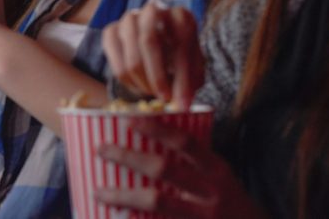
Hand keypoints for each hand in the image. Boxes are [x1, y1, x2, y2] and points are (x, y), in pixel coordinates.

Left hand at [95, 119, 266, 217]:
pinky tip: (117, 218)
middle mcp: (210, 192)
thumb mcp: (219, 177)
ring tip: (98, 192)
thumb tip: (148, 138)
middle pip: (163, 170)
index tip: (128, 119)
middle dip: (128, 157)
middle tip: (101, 149)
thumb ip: (192, 162)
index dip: (157, 129)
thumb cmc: (229, 202)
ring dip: (123, 196)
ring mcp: (202, 217)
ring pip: (156, 202)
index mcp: (216, 170)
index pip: (185, 142)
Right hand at [101, 4, 203, 109]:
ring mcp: (128, 19)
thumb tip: (182, 103)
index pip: (180, 42)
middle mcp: (152, 10)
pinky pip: (116, 63)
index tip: (183, 102)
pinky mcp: (111, 31)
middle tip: (164, 99)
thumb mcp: (193, 65)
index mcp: (179, 15)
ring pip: (131, 56)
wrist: (160, 42)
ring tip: (153, 94)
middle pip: (148, 41)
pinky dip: (128, 82)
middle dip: (157, 77)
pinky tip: (139, 88)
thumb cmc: (179, 54)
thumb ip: (190, 80)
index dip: (182, 75)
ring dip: (143, 82)